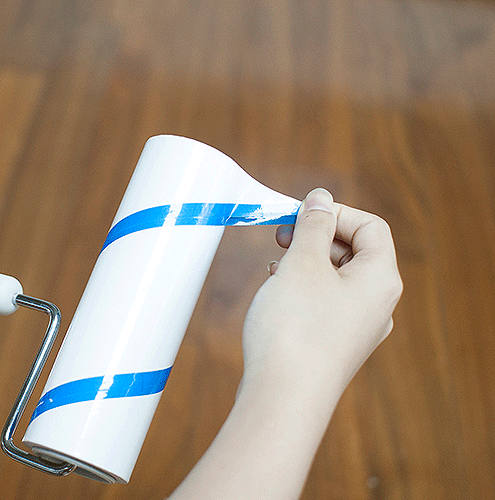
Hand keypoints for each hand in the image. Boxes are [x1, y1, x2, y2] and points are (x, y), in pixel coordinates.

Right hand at [169, 189, 401, 498]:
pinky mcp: (334, 345)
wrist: (283, 399)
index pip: (370, 227)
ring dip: (305, 263)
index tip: (298, 215)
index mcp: (380, 279)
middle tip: (280, 236)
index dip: (335, 213)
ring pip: (335, 278)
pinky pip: (324, 304)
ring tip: (275, 267)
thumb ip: (314, 226)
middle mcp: (377, 304)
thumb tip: (321, 198)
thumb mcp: (303, 263)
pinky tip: (276, 294)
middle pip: (354, 251)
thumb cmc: (295, 329)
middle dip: (316, 237)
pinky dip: (302, 289)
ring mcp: (357, 328)